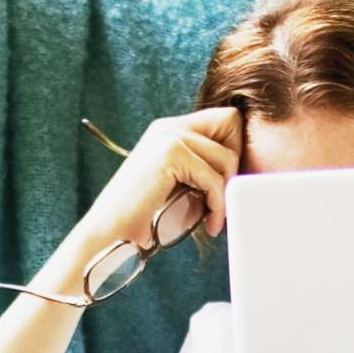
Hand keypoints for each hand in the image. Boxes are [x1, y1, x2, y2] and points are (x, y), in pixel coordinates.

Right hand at [81, 104, 243, 249]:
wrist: (110, 234)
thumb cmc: (147, 219)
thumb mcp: (180, 187)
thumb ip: (203, 172)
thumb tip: (242, 175)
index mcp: (170, 129)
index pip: (225, 118)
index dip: (234, 149)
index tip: (225, 184)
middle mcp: (169, 126)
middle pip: (232, 122)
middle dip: (235, 165)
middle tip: (223, 199)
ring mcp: (168, 137)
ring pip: (227, 157)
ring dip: (226, 193)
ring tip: (213, 217)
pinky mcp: (170, 155)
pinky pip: (214, 179)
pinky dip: (217, 206)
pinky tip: (209, 225)